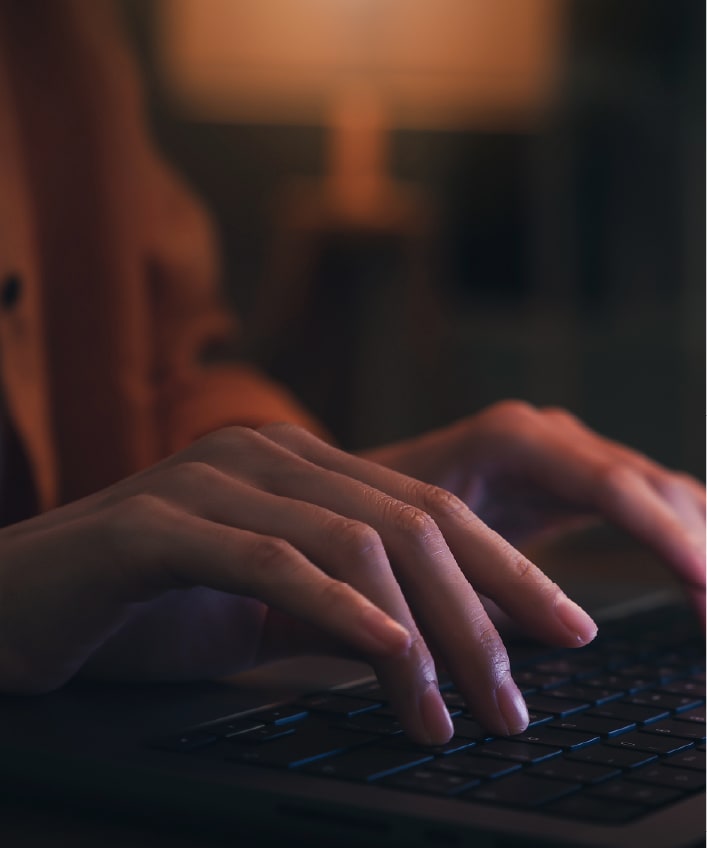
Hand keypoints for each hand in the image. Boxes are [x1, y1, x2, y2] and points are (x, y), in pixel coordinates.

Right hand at [0, 420, 599, 744]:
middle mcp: (265, 456)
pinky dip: (338, 609)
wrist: (15, 603)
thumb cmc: (139, 608)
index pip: (428, 509)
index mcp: (298, 466)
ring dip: (420, 635)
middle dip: (481, 614)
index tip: (561, 630)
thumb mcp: (262, 613)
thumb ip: (337, 612)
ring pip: (354, 542)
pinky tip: (387, 655)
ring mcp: (211, 481)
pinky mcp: (158, 524)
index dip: (504, 571)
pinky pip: (272, 560)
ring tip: (451, 715)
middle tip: (514, 698)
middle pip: (410, 524)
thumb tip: (428, 646)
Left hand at [364, 401, 705, 619]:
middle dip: (697, 549)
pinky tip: (702, 582)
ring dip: (699, 546)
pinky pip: (648, 505)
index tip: (704, 584)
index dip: (664, 535)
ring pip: (661, 493)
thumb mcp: (422, 547)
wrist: (362, 488)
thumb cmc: (379, 516)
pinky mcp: (576, 481)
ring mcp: (569, 454)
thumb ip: (485, 584)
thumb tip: (561, 637)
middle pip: (650, 486)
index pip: (612, 484)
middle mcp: (551, 436)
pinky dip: (683, 542)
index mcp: (514, 439)